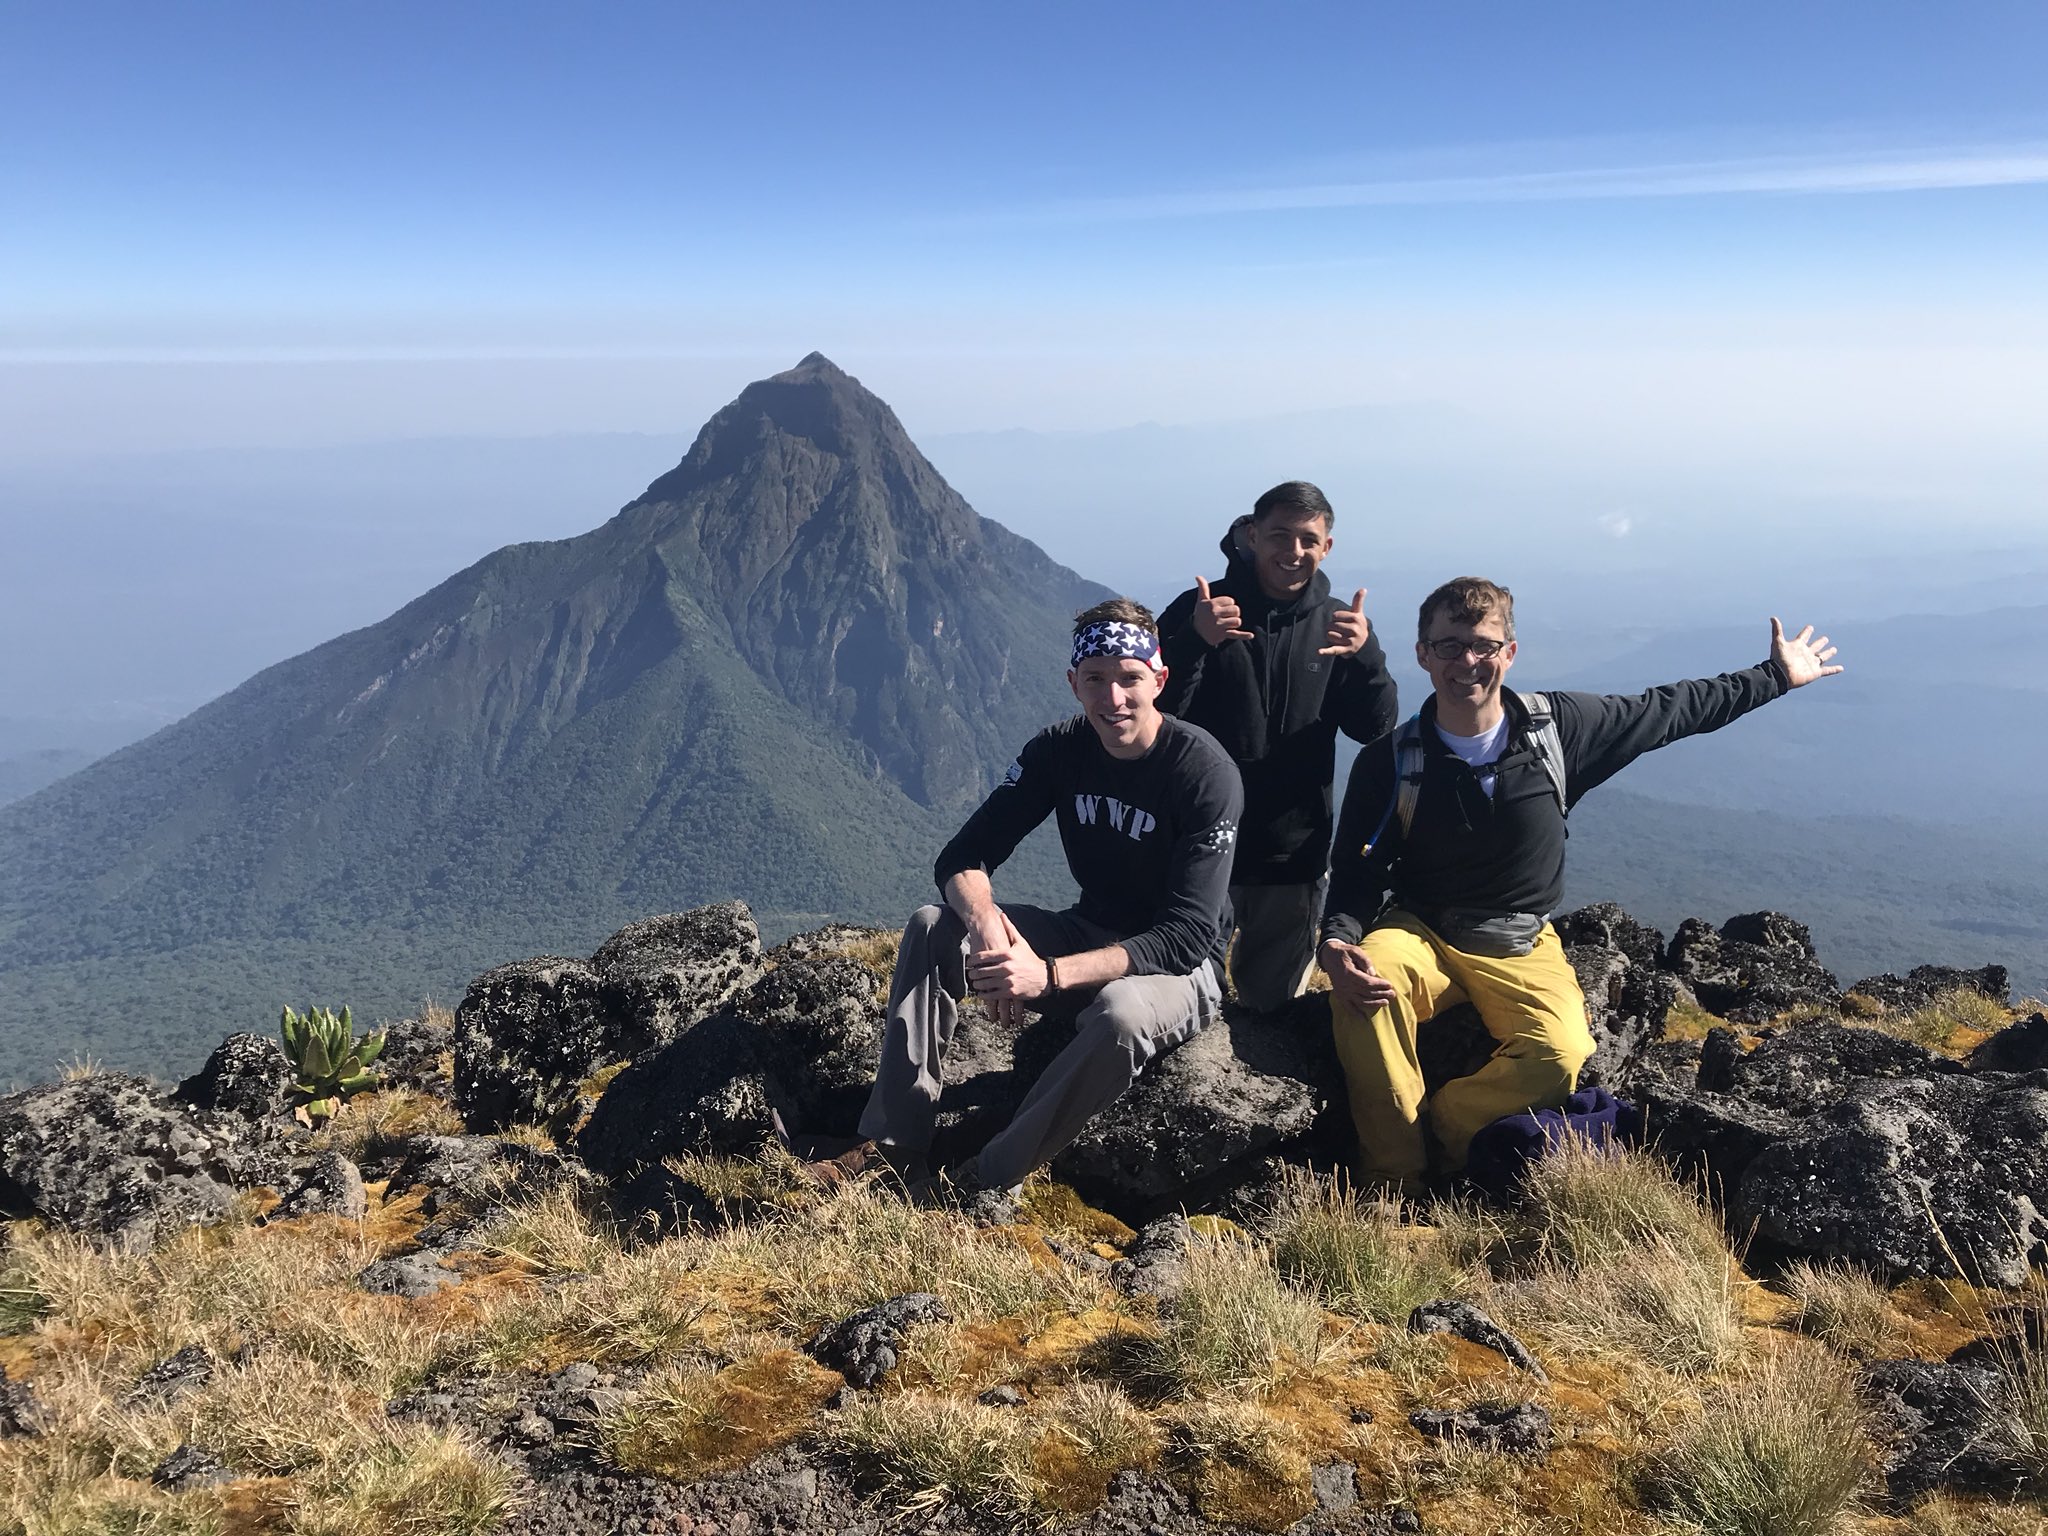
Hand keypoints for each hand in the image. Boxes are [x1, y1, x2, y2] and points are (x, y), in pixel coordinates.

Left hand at [967, 912, 1044, 1028]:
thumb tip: (1002, 915)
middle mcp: (1006, 967)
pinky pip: (992, 994)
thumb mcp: (1021, 943)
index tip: (969, 962)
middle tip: (971, 974)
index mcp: (1006, 954)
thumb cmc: (1031, 959)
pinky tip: (982, 993)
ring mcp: (1007, 980)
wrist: (1046, 977)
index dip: (972, 960)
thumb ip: (1010, 929)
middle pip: (981, 971)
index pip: (982, 957)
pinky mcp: (1010, 992)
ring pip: (985, 983)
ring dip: (977, 984)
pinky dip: (984, 994)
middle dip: (973, 973)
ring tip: (975, 983)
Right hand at [1192, 575, 1251, 645]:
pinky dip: (1244, 635)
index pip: (1231, 601)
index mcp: (1212, 604)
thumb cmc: (1201, 614)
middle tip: (1225, 617)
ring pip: (1237, 621)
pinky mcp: (1222, 635)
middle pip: (1236, 610)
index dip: (1229, 604)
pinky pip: (1235, 634)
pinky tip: (1251, 635)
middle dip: (1233, 613)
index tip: (1221, 609)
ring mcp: (1219, 625)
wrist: (1195, 633)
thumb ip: (1203, 588)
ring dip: (1234, 623)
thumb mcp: (1201, 601)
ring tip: (1227, 624)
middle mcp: (1215, 614)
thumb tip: (1198, 576)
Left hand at [1319, 589, 1370, 656]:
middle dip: (1332, 627)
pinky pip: (1334, 650)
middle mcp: (1354, 629)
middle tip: (1341, 630)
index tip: (1343, 621)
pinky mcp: (1346, 650)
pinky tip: (1320, 651)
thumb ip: (1358, 601)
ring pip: (1329, 635)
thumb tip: (1363, 588)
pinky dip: (1326, 651)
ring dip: (1331, 636)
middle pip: (1331, 625)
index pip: (1335, 615)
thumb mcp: (1358, 613)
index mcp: (1356, 618)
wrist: (1364, 643)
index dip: (1336, 618)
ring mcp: (1351, 641)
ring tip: (1340, 637)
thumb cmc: (1358, 625)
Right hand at [1320, 940, 1396, 1010]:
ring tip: (1386, 1002)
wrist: (1329, 956)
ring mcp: (1342, 992)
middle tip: (1393, 994)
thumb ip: (1365, 961)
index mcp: (1349, 973)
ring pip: (1360, 1001)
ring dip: (1374, 1004)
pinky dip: (1356, 1013)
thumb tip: (1373, 973)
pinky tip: (1364, 1018)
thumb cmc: (1345, 952)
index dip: (1380, 985)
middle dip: (1381, 994)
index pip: (1368, 982)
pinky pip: (1348, 1007)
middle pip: (1366, 993)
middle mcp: (1345, 985)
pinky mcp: (1340, 995)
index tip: (1390, 984)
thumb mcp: (1355, 950)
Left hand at [1770, 617, 1842, 687]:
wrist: (1780, 675)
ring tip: (1834, 649)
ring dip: (1828, 653)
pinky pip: (1827, 670)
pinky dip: (1834, 669)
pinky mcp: (1815, 672)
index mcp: (1798, 646)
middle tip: (1825, 639)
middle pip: (1815, 646)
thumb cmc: (1779, 659)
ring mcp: (1811, 663)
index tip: (1810, 627)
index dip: (1807, 632)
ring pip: (1822, 657)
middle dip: (1820, 642)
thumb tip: (1773, 617)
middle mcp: (1805, 653)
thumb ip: (1777, 630)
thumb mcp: (1778, 642)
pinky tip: (1841, 668)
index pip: (1804, 636)